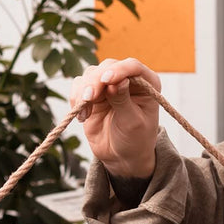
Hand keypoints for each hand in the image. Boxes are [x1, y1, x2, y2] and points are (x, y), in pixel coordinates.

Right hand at [69, 57, 161, 179]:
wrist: (122, 156)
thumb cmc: (136, 139)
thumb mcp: (133, 122)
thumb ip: (123, 100)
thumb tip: (116, 81)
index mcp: (147, 83)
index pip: (132, 66)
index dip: (119, 70)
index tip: (107, 80)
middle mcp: (127, 79)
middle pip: (107, 67)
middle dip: (95, 81)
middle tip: (89, 98)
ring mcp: (108, 85)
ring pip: (90, 74)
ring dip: (84, 90)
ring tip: (85, 113)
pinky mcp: (92, 93)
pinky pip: (79, 86)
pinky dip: (76, 98)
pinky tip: (82, 117)